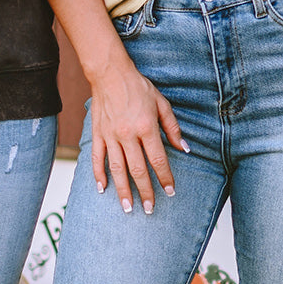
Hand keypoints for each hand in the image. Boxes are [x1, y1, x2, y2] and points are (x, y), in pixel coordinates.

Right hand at [90, 64, 186, 213]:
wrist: (110, 74)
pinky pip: (98, 159)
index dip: (164, 178)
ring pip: (117, 169)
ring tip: (128, 208)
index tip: (170, 191)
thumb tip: (184, 148)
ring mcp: (110, 136)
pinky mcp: (98, 134)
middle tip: (149, 209)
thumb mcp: (161, 103)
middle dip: (145, 191)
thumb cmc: (138, 87)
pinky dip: (99, 175)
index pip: (158, 160)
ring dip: (123, 191)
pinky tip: (103, 189)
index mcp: (146, 127)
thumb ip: (172, 128)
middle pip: (137, 170)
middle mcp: (127, 135)